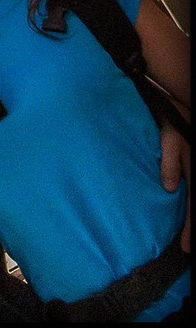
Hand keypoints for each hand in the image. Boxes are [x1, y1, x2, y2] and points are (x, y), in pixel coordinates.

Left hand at [159, 122, 189, 252]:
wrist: (180, 111)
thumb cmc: (173, 125)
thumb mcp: (171, 139)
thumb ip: (170, 163)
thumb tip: (169, 188)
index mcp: (194, 175)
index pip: (193, 208)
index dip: (190, 228)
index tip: (185, 247)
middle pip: (195, 209)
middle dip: (192, 230)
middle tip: (186, 250)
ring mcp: (194, 175)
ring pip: (194, 202)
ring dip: (191, 220)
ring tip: (188, 240)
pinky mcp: (191, 172)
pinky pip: (191, 194)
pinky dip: (189, 208)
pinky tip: (186, 217)